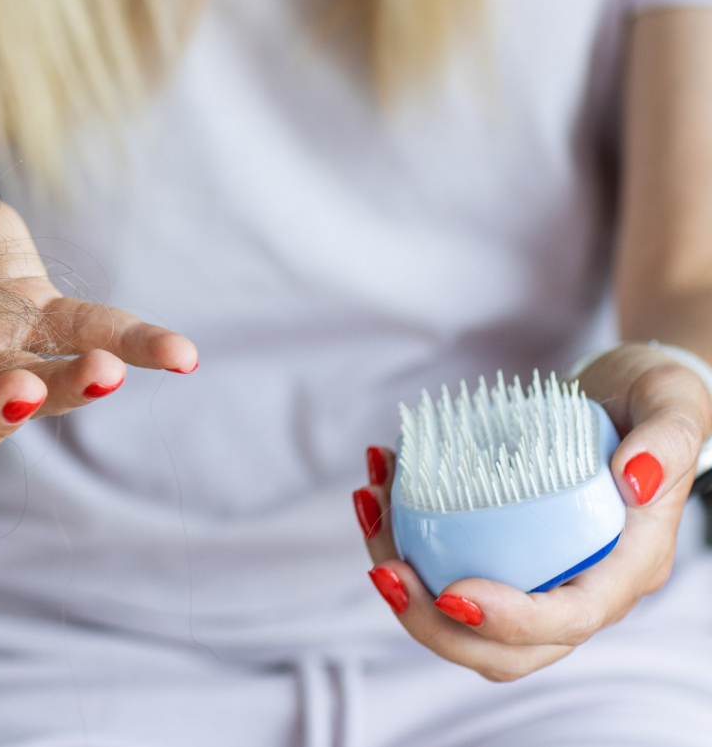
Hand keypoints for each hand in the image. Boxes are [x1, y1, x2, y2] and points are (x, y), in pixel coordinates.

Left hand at [354, 343, 711, 680]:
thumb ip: (666, 439)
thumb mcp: (670, 401)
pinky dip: (399, 538)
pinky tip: (377, 487)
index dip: (509, 620)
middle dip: (431, 623)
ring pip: (459, 618)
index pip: (569, 619)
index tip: (452, 592)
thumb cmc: (649, 397)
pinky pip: (443, 570)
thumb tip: (633, 479)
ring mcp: (535, 577)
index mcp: (626, 568)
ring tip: (371, 508)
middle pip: (503, 649)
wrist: (620, 393)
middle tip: (383, 568)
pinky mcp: (499, 556)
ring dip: (401, 580)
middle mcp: (580, 589)